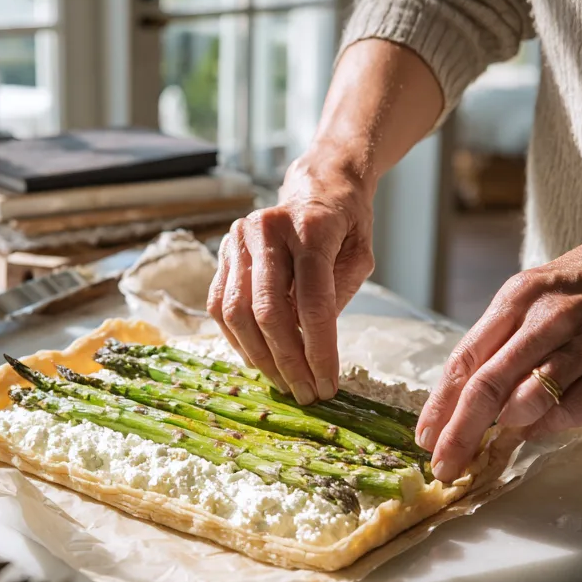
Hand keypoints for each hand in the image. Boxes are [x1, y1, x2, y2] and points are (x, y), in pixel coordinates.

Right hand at [207, 154, 374, 403]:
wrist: (317, 187)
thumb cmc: (345, 226)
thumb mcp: (361, 256)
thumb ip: (338, 295)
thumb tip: (312, 348)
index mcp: (311, 227)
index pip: (312, 301)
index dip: (319, 350)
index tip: (328, 384)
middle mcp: (268, 229)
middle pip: (268, 311)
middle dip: (288, 361)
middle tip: (306, 393)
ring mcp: (238, 239)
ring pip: (236, 313)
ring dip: (259, 357)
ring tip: (283, 383)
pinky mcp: (222, 252)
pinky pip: (220, 306)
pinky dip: (237, 340)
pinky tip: (259, 359)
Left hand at [417, 205, 581, 481]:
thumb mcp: (536, 290)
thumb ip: (501, 337)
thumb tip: (466, 392)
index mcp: (520, 296)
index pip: (466, 359)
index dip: (440, 404)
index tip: (425, 437)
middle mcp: (550, 318)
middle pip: (489, 386)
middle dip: (460, 433)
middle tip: (444, 465)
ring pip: (530, 401)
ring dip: (508, 427)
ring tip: (504, 433)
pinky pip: (577, 411)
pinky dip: (551, 427)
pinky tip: (542, 427)